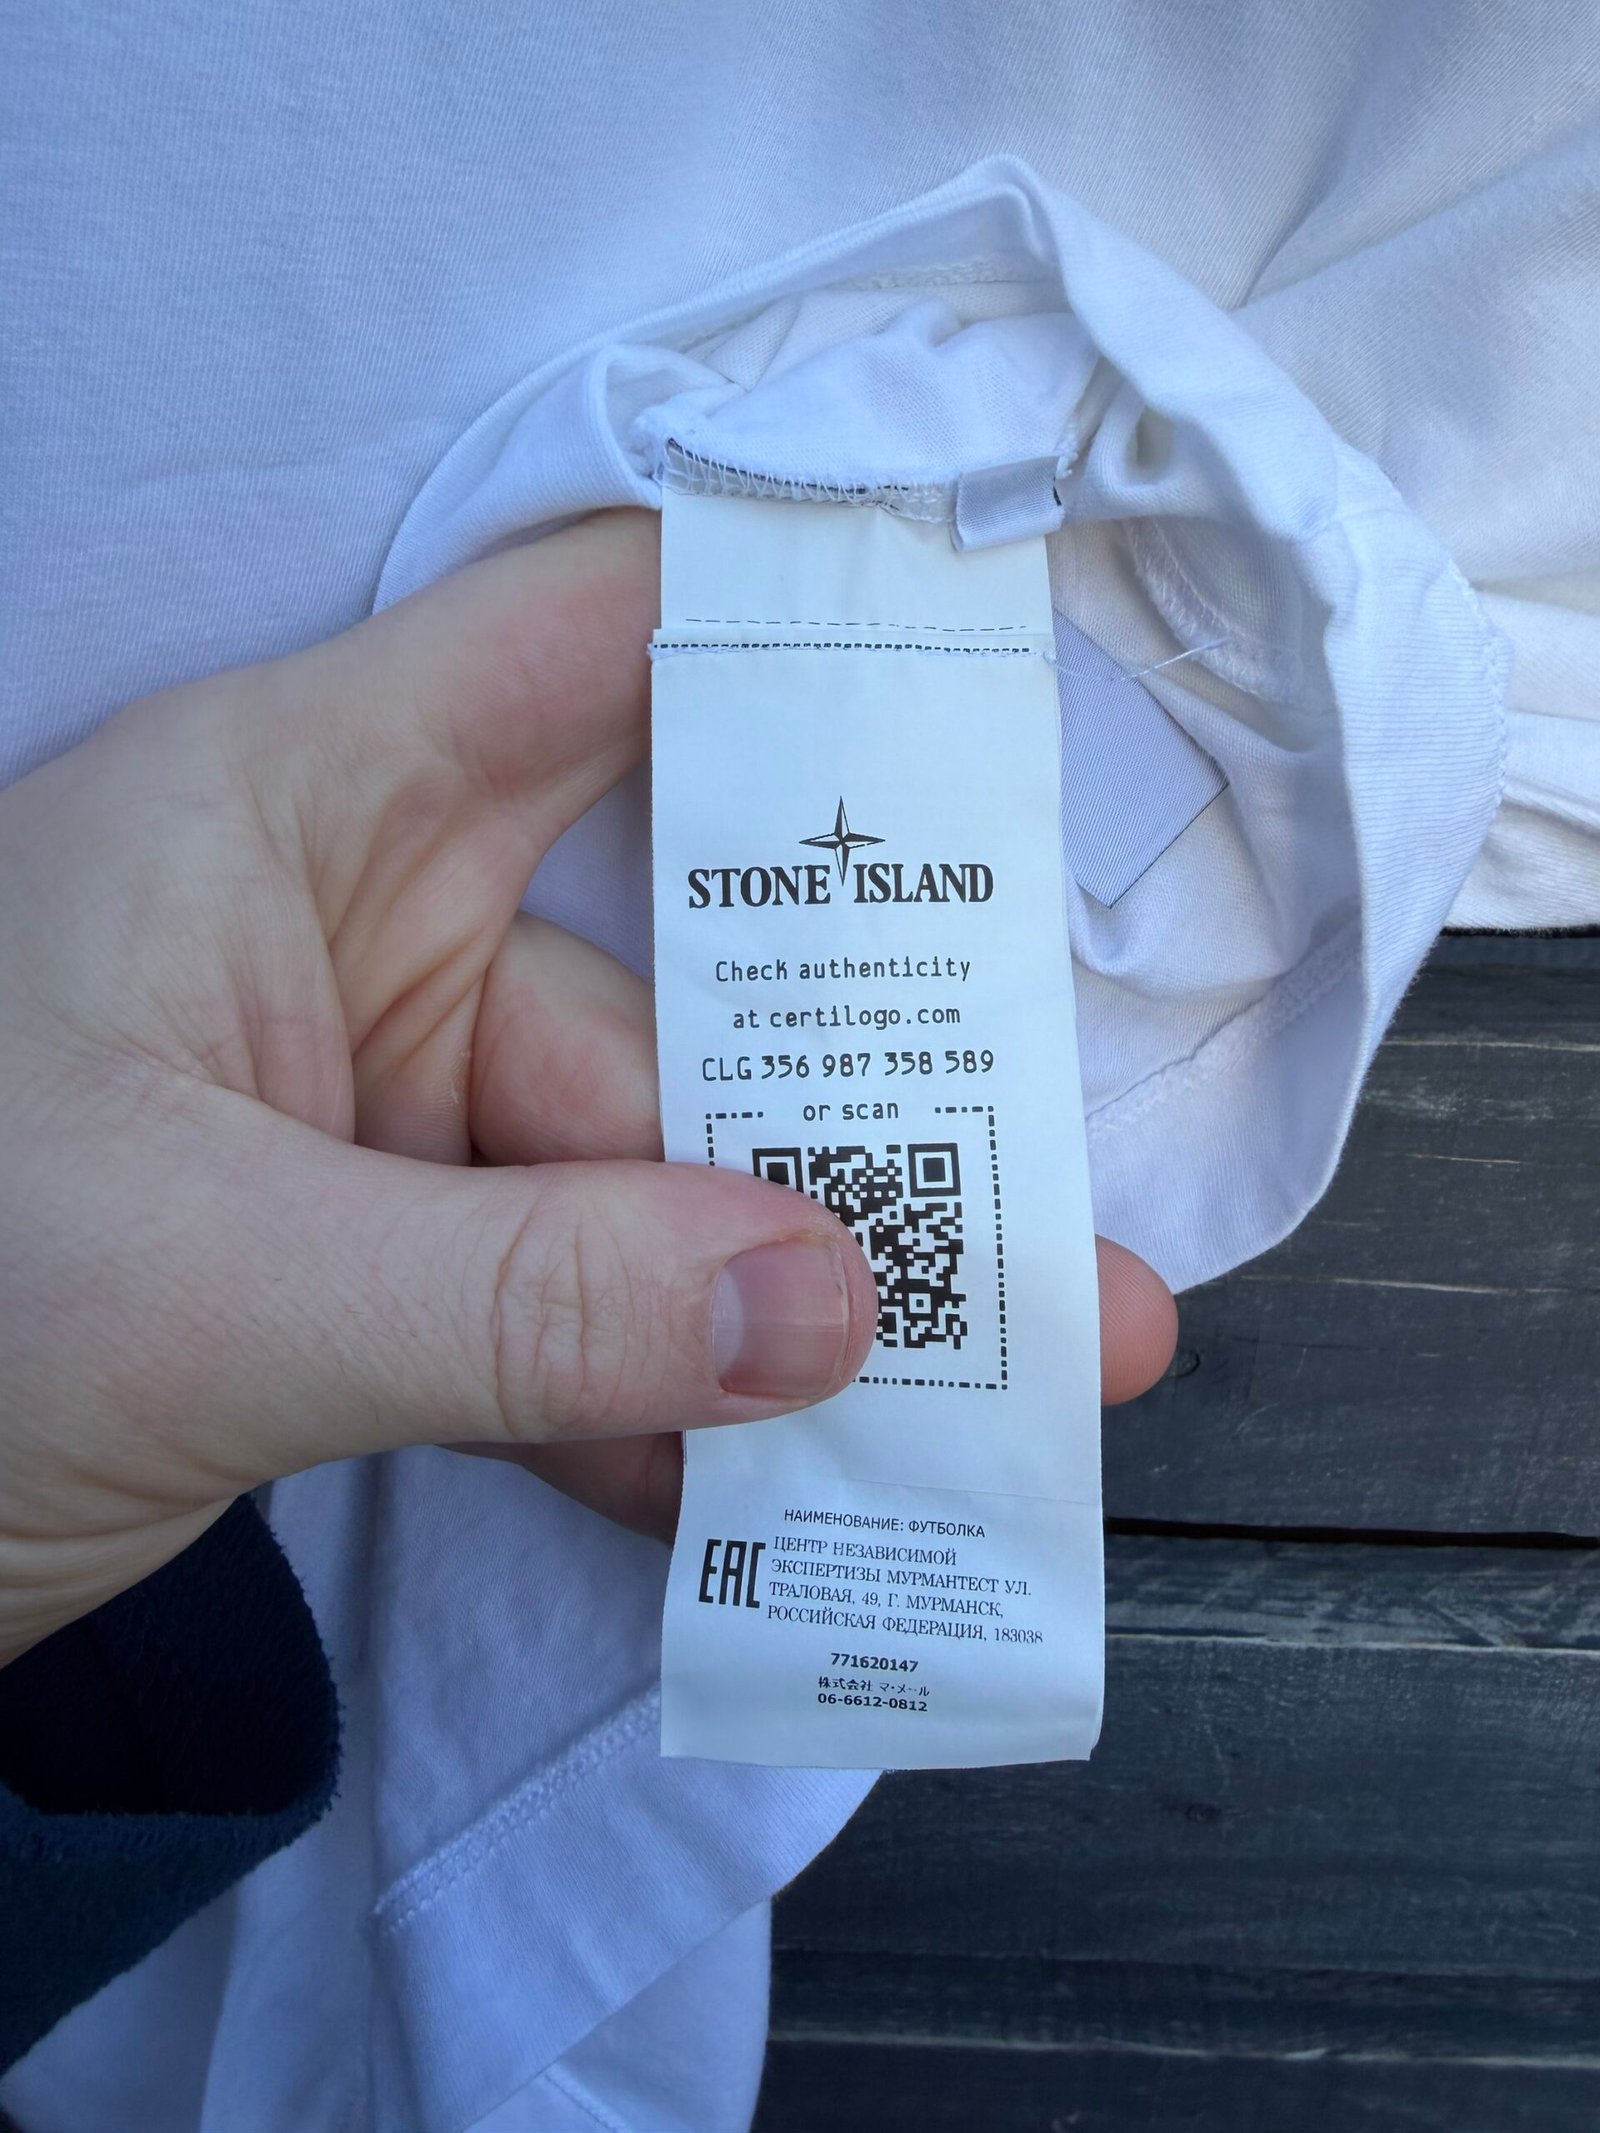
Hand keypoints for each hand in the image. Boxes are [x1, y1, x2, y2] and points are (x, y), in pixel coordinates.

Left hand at [0, 512, 1175, 1662]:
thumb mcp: (202, 1288)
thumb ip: (526, 1299)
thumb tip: (836, 1311)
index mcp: (296, 809)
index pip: (589, 639)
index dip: (796, 638)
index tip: (1008, 691)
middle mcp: (358, 931)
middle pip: (668, 993)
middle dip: (859, 1136)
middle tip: (1063, 1264)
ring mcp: (374, 1114)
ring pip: (638, 1189)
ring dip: (791, 1315)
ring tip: (1011, 1399)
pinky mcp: (372, 1271)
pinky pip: (565, 1314)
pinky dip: (660, 1408)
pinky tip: (792, 1499)